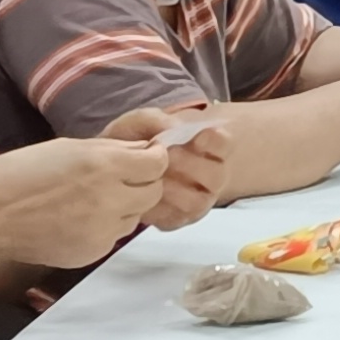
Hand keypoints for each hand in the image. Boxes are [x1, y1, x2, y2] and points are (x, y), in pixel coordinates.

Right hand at [0, 131, 185, 267]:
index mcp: (105, 166)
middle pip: (154, 192)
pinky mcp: (93, 253)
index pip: (157, 163)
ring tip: (95, 200)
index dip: (154, 157)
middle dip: (144, 182)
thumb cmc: (19, 173)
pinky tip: (79, 219)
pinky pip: (114, 236)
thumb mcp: (66, 147)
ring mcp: (104, 230)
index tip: (145, 156)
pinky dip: (106, 226)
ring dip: (125, 206)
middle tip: (122, 178)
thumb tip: (141, 148)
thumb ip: (108, 149)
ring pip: (136, 216)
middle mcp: (112, 199)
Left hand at [99, 103, 228, 229]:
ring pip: (198, 201)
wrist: (115, 167)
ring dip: (174, 188)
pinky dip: (160, 207)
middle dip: (191, 165)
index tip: (197, 137)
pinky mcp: (177, 219)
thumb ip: (153, 119)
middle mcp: (209, 176)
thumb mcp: (138, 122)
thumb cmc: (135, 140)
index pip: (224, 144)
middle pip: (216, 176)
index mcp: (208, 147)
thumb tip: (171, 128)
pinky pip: (176, 218)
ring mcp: (196, 200)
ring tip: (152, 177)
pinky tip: (145, 194)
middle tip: (168, 157)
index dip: (215, 141)